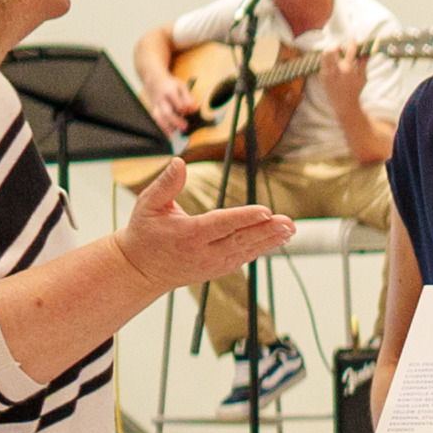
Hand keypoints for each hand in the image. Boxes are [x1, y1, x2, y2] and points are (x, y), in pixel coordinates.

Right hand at [114, 159, 291, 287]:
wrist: (141, 270)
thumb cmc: (145, 233)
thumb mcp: (148, 205)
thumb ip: (166, 184)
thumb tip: (179, 162)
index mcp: (188, 235)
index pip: (221, 224)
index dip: (245, 218)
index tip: (266, 211)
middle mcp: (204, 253)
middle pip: (240, 240)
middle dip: (267, 231)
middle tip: (289, 223)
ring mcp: (213, 264)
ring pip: (246, 250)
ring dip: (270, 240)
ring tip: (290, 230)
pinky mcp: (219, 269)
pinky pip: (244, 257)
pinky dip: (261, 247)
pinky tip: (278, 238)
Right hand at [145, 73, 196, 134]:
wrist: (154, 80)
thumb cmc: (172, 85)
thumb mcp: (182, 86)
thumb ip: (189, 98)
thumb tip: (195, 109)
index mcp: (170, 91)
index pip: (177, 102)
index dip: (184, 108)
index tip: (190, 111)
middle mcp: (162, 99)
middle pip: (167, 112)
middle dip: (176, 121)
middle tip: (185, 127)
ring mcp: (156, 105)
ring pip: (159, 117)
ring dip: (167, 126)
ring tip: (175, 134)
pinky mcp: (154, 109)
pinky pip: (156, 119)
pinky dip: (162, 127)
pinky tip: (169, 134)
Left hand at [316, 41, 369, 111]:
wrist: (344, 104)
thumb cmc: (356, 91)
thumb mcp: (363, 78)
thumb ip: (363, 64)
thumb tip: (367, 52)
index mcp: (348, 70)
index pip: (350, 50)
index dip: (352, 42)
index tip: (354, 37)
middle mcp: (336, 70)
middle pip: (332, 49)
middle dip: (337, 46)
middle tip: (342, 49)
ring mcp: (327, 73)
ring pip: (325, 54)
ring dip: (331, 51)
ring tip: (337, 56)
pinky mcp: (322, 76)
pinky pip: (323, 62)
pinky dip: (329, 61)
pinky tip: (334, 66)